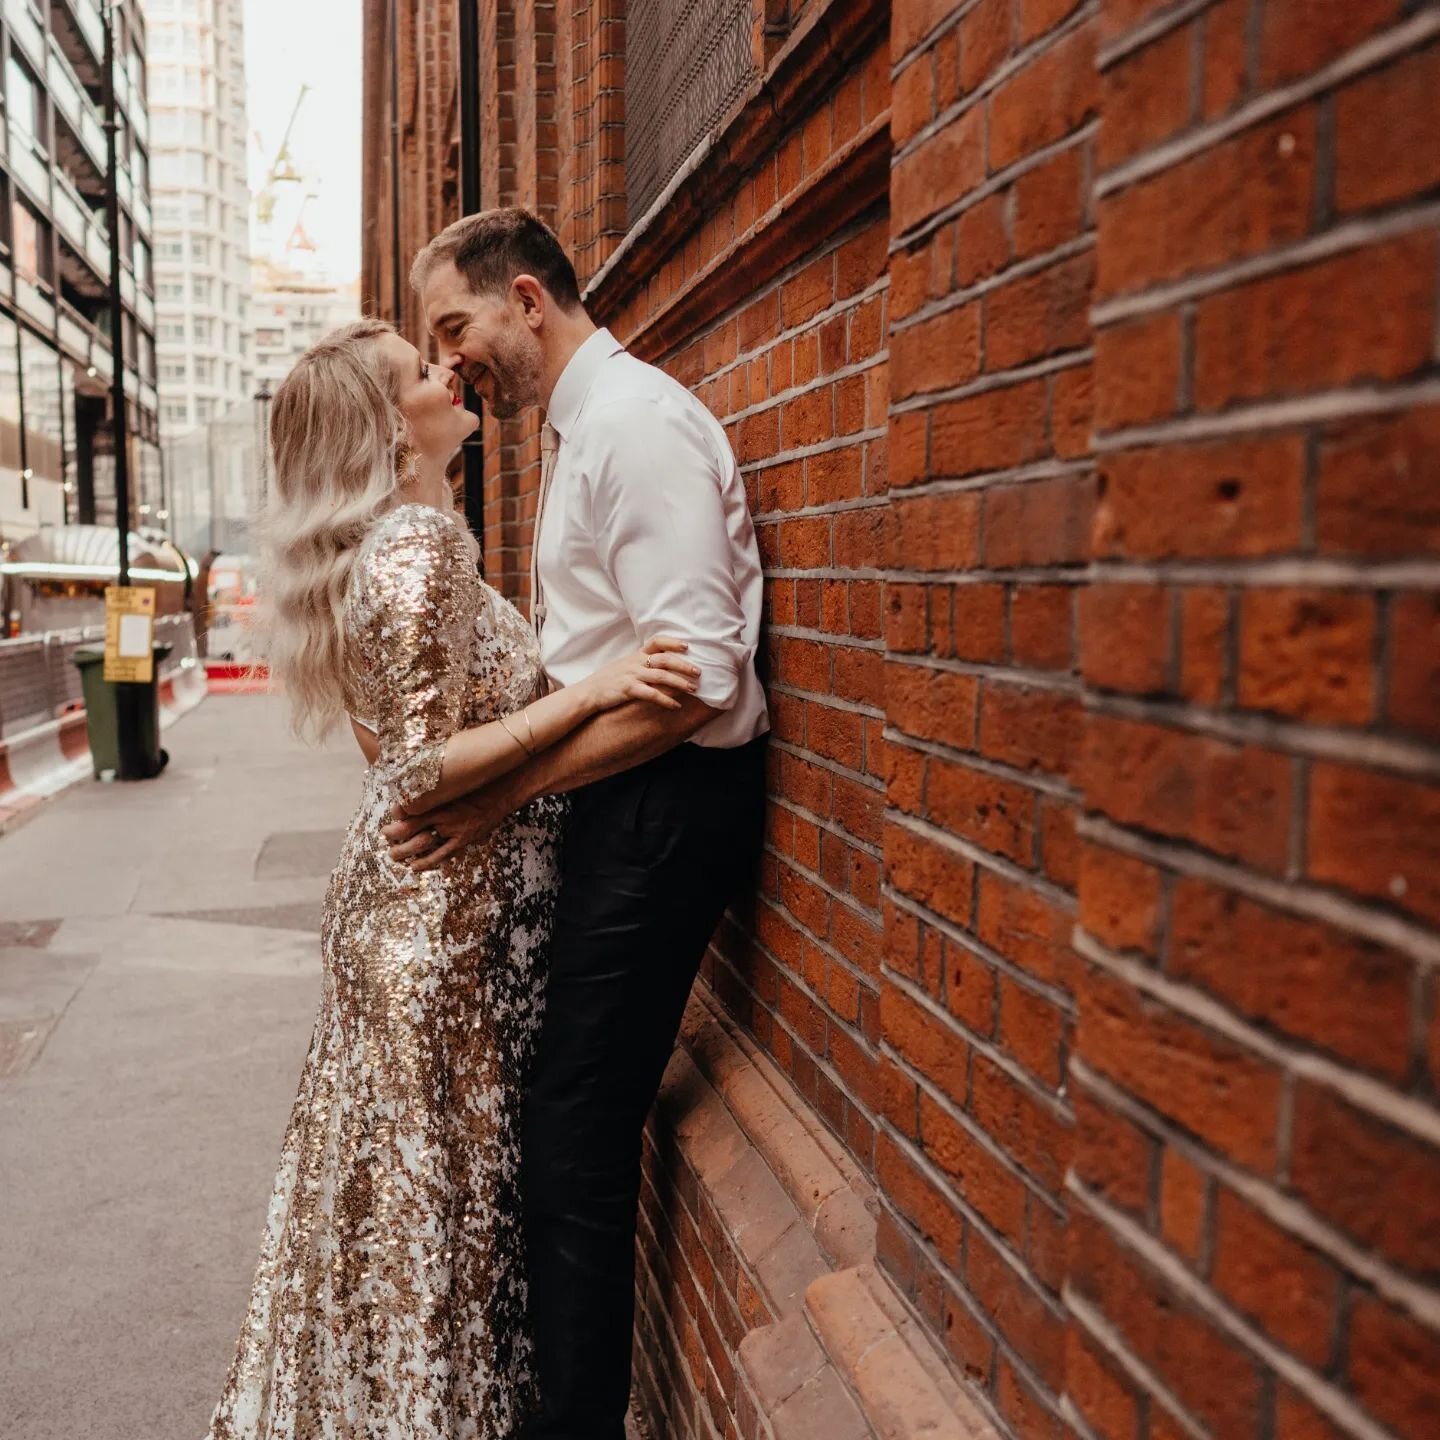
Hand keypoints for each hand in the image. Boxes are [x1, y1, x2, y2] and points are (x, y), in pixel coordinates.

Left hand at [383, 789, 508, 870]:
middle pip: (411, 827)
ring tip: (394, 854)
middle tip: (385, 836)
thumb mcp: (453, 784)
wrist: (501, 793)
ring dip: (406, 850)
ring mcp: (454, 829)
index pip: (411, 808)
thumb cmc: (476, 786)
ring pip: (423, 843)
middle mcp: (444, 814)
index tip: (390, 815)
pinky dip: (427, 861)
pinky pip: (442, 854)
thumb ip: (434, 791)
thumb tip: (413, 796)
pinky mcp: (463, 839)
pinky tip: (415, 866)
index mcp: (440, 797)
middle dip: (395, 834)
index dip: (397, 814)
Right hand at [581, 636, 699, 712]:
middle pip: (664, 659)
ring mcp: (631, 675)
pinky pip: (651, 694)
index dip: (672, 642)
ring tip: (693, 690)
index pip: (656, 642)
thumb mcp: (624, 666)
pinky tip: (676, 706)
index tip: (687, 646)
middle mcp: (635, 663)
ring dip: (680, 683)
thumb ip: (641, 663)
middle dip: (684, 665)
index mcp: (636, 655)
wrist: (588, 693)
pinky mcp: (628, 690)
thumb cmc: (608, 680)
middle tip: (699, 672)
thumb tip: (662, 666)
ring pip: (661, 676)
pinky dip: (665, 700)